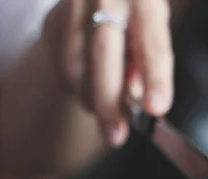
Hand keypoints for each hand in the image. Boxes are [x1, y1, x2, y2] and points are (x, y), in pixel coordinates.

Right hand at [43, 0, 173, 146]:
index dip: (154, 77)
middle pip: (102, 54)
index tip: (155, 108)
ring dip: (91, 98)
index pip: (150, 41)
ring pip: (73, 64)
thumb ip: (150, 54)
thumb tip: (138, 93)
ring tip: (108, 113)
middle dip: (108, 102)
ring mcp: (71, 6)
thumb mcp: (154, 22)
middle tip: (116, 135)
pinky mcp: (51, 20)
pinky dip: (76, 87)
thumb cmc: (134, 6)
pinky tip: (91, 91)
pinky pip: (59, 65)